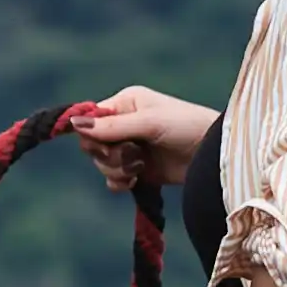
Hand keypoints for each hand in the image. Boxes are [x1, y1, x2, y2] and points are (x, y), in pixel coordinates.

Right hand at [70, 86, 215, 195]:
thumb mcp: (148, 123)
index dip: (92, 134)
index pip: (90, 119)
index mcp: (125, 104)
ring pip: (101, 163)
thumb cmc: (186, 126)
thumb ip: (111, 126)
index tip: (106, 144)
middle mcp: (123, 124)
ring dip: (117, 169)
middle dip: (108, 155)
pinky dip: (120, 182)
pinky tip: (136, 180)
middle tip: (130, 156)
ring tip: (140, 168)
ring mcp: (130, 148)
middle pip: (92, 144)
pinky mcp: (137, 170)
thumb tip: (73, 124)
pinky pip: (113, 179)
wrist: (213, 155)